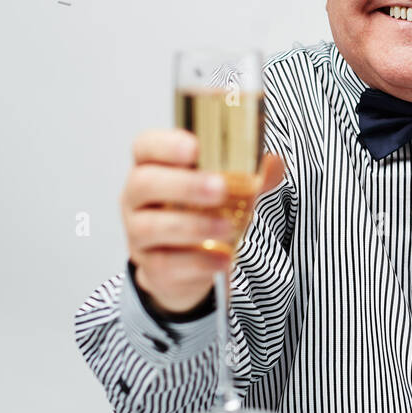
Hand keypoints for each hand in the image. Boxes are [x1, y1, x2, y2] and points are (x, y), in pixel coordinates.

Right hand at [121, 128, 286, 314]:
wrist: (191, 262)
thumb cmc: (206, 210)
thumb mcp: (227, 186)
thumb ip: (250, 172)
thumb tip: (274, 163)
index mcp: (154, 167)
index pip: (146, 146)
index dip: (166, 145)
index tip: (194, 146)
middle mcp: (137, 199)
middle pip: (143, 184)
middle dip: (184, 185)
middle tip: (221, 189)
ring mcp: (138, 235)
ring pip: (150, 227)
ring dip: (193, 226)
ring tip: (228, 226)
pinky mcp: (150, 267)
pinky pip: (165, 265)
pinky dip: (198, 262)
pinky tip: (224, 258)